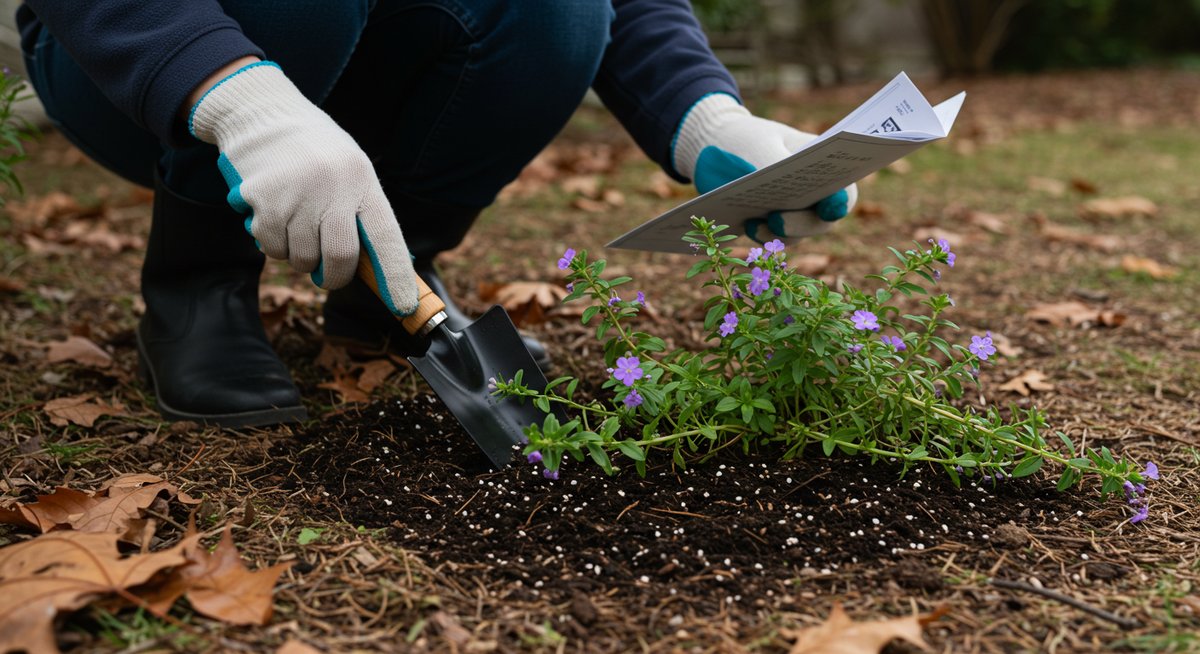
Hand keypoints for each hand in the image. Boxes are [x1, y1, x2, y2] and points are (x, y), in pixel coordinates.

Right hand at [188, 61, 416, 315]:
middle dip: (335, 276)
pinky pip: (273, 248)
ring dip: (300, 257)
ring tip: (297, 228)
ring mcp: (298, 197)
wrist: (263, 114)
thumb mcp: (350, 170)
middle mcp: (334, 190)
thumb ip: (360, 212)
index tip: (404, 306)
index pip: (386, 238)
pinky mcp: (265, 202)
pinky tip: (274, 218)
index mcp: (363, 183)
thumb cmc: (314, 151)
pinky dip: (274, 245)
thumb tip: (371, 267)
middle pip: (341, 258)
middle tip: (328, 275)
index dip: (396, 276)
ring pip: (303, 259)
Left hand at [672, 93, 856, 243]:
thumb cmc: (747, 139)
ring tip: (754, 224)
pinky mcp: (771, 224)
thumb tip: (784, 195)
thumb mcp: (759, 146)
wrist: (716, 145)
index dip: (840, 202)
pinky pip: (773, 238)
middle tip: (776, 220)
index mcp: (822, 165)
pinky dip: (761, 235)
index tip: (829, 207)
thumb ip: (774, 167)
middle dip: (800, 223)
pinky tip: (747, 225)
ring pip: (797, 234)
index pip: (842, 189)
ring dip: (778, 234)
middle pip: (820, 219)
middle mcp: (813, 193)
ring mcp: (793, 211)